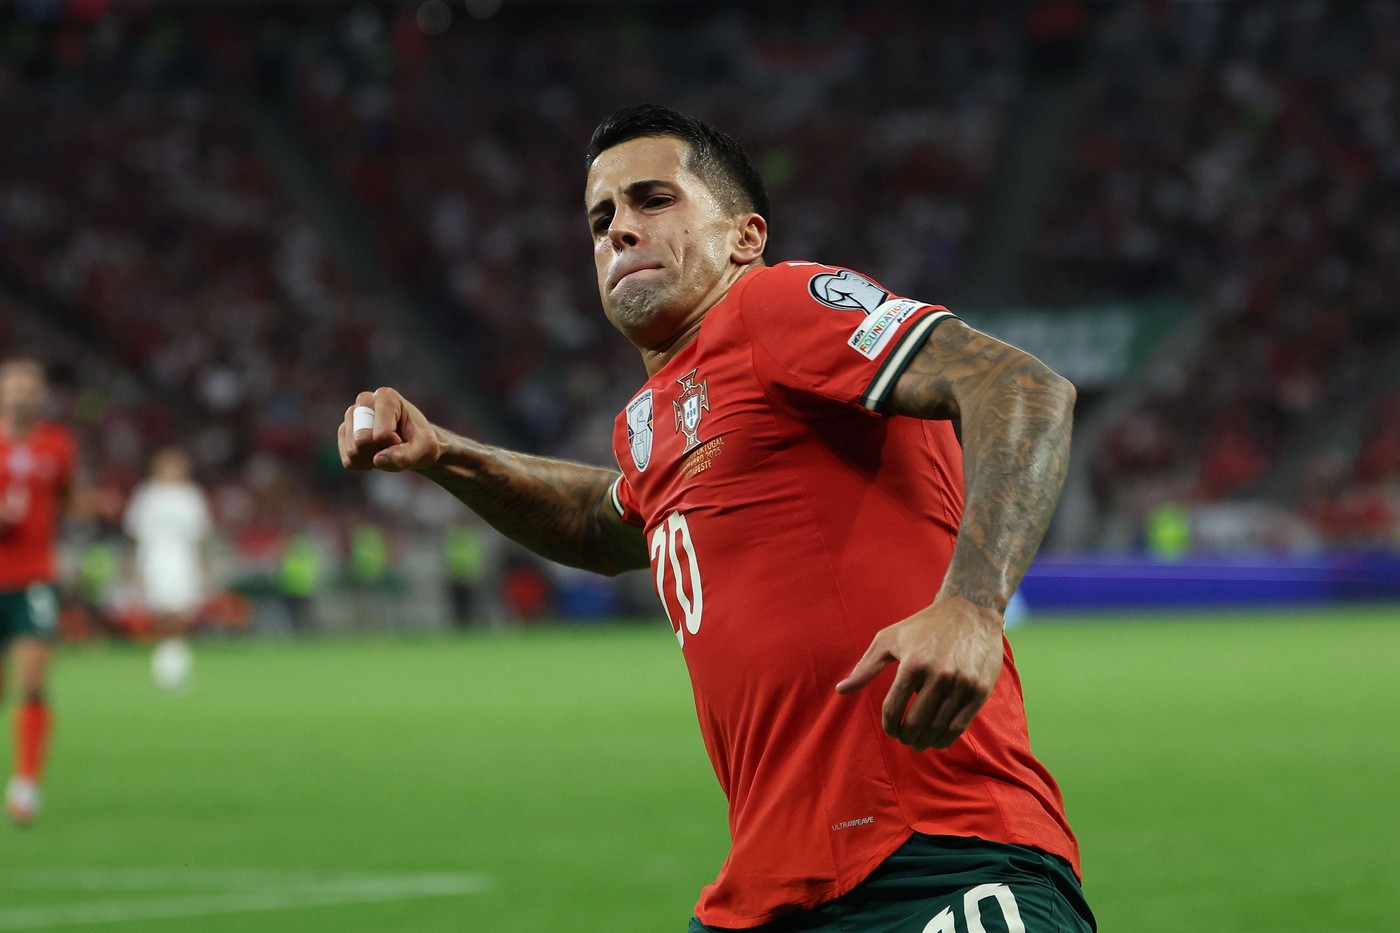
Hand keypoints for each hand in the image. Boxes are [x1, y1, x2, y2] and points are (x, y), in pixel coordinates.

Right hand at [339, 388, 441, 472]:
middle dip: (380, 451)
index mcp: (386, 397)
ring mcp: (350, 417)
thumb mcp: (426, 449)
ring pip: (352, 452)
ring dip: (372, 459)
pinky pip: (349, 461)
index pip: (382, 435)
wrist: (414, 444)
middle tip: (394, 445)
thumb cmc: (421, 442)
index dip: (396, 445)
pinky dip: (364, 464)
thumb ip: (407, 456)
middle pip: (361, 441)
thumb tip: (378, 460)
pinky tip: (375, 453)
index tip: (405, 438)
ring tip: (385, 448)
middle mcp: (363, 401)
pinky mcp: (344, 433)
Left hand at [835, 593, 1003, 750]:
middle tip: (905, 739)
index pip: (894, 707)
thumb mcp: (889, 639)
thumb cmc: (924, 625)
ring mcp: (961, 684)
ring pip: (938, 727)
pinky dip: (946, 738)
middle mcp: (938, 675)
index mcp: (912, 664)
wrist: (970, 610)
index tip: (891, 730)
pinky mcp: (979, 690)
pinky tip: (938, 739)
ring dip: (925, 741)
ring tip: (919, 742)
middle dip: (906, 737)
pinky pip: (960, 725)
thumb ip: (866, 667)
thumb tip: (840, 690)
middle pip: (916, 722)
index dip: (889, 725)